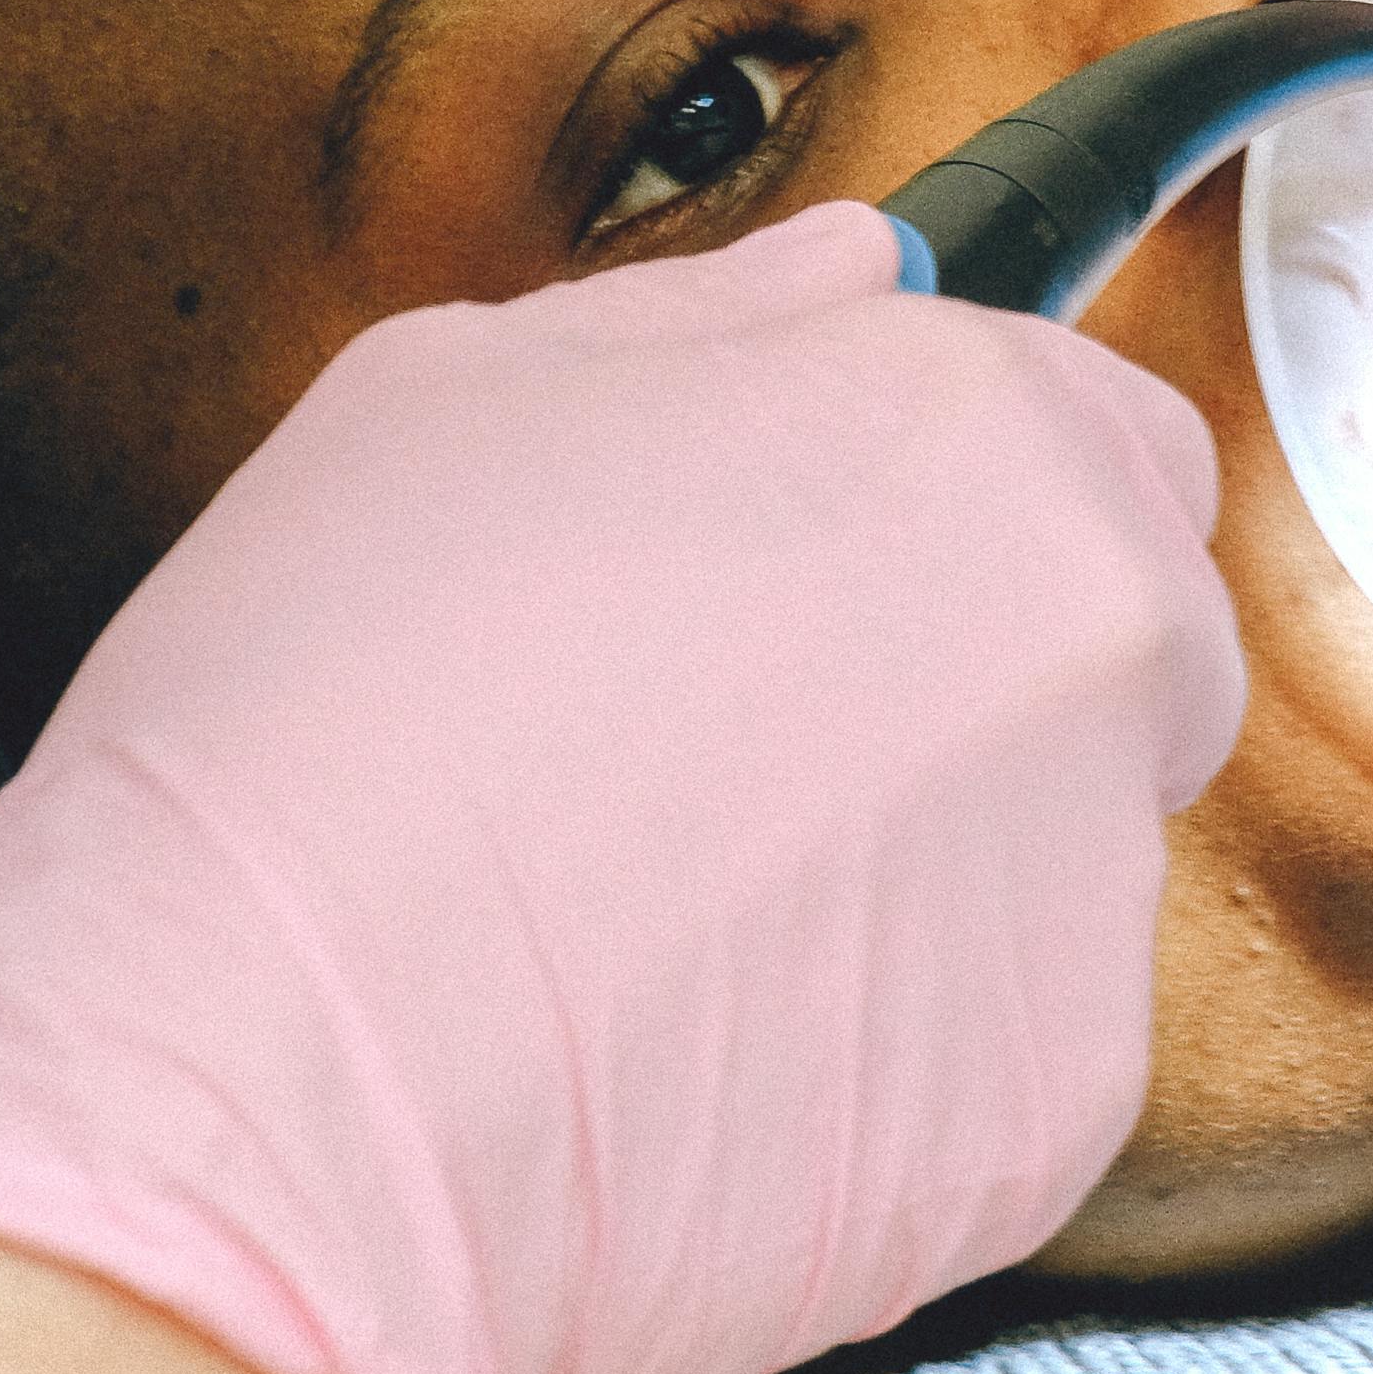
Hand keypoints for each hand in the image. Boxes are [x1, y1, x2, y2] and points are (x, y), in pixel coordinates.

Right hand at [0, 215, 1242, 1373]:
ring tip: (666, 930)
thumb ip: (711, 319)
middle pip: (1127, 652)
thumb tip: (846, 271)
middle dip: (979, 697)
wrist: (246, 1088)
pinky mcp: (1059, 1102)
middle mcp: (1090, 634)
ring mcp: (1094, 881)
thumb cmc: (312, 729)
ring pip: (1061, 871)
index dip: (973, 509)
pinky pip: (1005, 1064)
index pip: (1109, 438)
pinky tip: (695, 1062)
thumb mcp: (448, 401)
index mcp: (973, 426)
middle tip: (735, 767)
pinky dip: (889, 1075)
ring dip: (924, 895)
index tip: (866, 579)